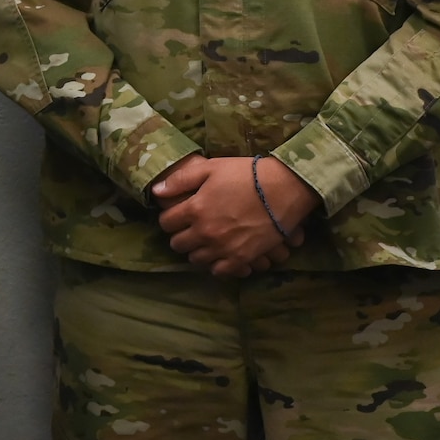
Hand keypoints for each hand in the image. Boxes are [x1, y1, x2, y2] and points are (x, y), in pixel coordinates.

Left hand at [151, 155, 316, 277]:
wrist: (284, 189)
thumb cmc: (246, 174)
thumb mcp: (210, 168)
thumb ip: (180, 180)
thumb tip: (156, 191)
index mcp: (194, 209)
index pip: (166, 223)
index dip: (169, 219)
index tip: (177, 215)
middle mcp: (205, 233)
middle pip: (178, 245)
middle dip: (181, 236)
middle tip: (189, 229)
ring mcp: (223, 248)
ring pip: (196, 260)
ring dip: (197, 251)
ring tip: (205, 241)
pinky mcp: (242, 258)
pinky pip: (219, 271)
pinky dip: (216, 264)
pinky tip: (220, 254)